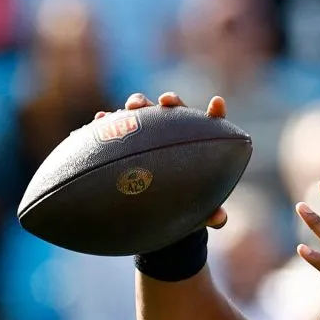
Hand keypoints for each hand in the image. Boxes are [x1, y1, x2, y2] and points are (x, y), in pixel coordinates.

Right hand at [94, 92, 229, 228]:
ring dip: (139, 103)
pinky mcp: (124, 138)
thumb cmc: (181, 206)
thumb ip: (209, 213)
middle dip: (171, 101)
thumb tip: (219, 219)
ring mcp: (147, 132)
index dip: (215, 112)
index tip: (217, 103)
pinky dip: (108, 121)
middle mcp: (173, 132)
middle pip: (175, 110)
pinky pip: (115, 127)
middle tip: (165, 101)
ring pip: (145, 112)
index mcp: (198, 144)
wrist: (151, 209)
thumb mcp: (196, 211)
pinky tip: (100, 120)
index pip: (210, 124)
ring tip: (133, 106)